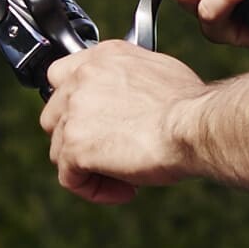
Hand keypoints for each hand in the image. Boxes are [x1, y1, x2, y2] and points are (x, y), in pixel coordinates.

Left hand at [44, 42, 218, 196]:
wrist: (194, 126)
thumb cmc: (189, 104)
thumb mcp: (158, 72)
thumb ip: (129, 79)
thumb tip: (130, 95)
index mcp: (102, 57)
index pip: (62, 76)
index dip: (74, 105)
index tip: (95, 124)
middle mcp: (81, 78)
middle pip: (54, 115)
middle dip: (77, 138)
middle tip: (110, 153)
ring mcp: (74, 112)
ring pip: (59, 150)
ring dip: (87, 167)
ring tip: (125, 177)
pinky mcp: (75, 147)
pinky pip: (69, 178)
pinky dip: (93, 189)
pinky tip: (124, 190)